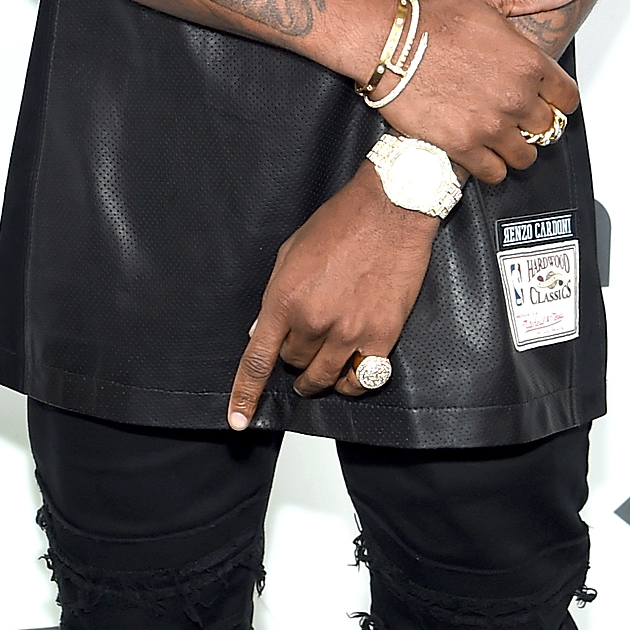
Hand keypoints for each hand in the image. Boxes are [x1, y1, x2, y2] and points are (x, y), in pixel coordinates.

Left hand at [227, 168, 437, 428]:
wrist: (389, 210)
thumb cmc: (341, 223)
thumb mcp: (290, 254)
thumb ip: (274, 297)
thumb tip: (260, 332)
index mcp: (284, 299)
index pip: (257, 360)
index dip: (245, 394)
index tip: (239, 419)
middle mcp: (314, 321)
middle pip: (293, 364)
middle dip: (292, 356)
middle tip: (302, 342)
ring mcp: (350, 331)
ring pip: (324, 377)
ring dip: (317, 377)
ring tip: (319, 369)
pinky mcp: (382, 335)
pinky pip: (361, 379)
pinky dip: (351, 381)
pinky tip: (349, 373)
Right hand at [383, 0, 581, 183]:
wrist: (388, 45)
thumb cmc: (432, 21)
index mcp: (528, 63)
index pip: (567, 98)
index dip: (558, 99)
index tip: (546, 99)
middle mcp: (515, 97)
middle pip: (547, 127)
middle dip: (534, 122)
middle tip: (516, 114)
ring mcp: (490, 125)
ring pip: (525, 155)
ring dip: (517, 148)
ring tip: (502, 135)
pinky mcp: (463, 145)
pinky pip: (494, 172)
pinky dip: (492, 167)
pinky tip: (483, 153)